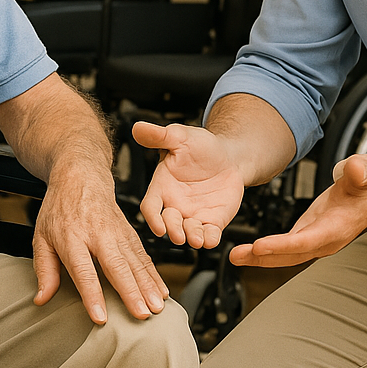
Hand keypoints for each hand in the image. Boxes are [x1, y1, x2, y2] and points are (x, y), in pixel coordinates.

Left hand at [32, 170, 168, 323]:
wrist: (80, 175)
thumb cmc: (59, 208)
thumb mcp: (42, 236)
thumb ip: (44, 269)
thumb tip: (42, 299)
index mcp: (71, 237)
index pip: (83, 270)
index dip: (92, 294)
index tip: (101, 317)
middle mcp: (97, 234)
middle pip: (116, 266)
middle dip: (131, 291)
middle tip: (142, 314)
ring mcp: (116, 231)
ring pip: (135, 261)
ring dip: (148, 285)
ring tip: (157, 307)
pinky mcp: (129, 231)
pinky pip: (143, 255)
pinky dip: (154, 274)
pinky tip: (162, 290)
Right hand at [134, 120, 246, 248]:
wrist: (229, 156)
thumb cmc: (201, 146)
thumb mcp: (180, 136)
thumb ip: (159, 136)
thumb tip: (137, 127)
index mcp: (163, 187)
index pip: (151, 206)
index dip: (152, 218)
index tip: (158, 227)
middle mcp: (175, 204)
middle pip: (168, 223)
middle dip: (172, 230)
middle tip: (179, 235)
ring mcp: (194, 215)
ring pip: (189, 232)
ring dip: (191, 238)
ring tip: (196, 239)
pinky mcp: (213, 221)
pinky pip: (209, 234)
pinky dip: (210, 240)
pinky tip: (211, 239)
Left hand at [231, 153, 366, 266]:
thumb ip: (362, 170)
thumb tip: (356, 169)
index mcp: (338, 226)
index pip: (308, 240)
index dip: (283, 245)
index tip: (260, 245)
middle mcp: (326, 239)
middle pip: (292, 255)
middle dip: (264, 257)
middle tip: (238, 255)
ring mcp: (316, 240)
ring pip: (286, 255)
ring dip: (260, 258)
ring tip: (235, 256)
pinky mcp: (308, 236)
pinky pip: (285, 248)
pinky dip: (266, 251)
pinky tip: (247, 251)